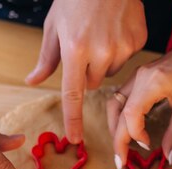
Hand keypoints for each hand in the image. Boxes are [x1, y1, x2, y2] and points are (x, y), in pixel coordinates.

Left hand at [25, 0, 146, 143]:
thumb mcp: (54, 25)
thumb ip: (46, 58)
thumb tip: (32, 81)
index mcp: (75, 49)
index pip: (73, 94)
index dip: (73, 119)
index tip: (74, 139)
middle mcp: (100, 52)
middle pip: (92, 83)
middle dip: (86, 72)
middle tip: (85, 46)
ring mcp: (123, 47)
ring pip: (110, 73)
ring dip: (104, 62)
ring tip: (101, 34)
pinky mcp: (138, 41)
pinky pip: (127, 59)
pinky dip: (120, 49)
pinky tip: (116, 29)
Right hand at [107, 46, 171, 168]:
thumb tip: (167, 157)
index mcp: (152, 83)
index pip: (131, 115)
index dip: (135, 135)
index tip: (147, 146)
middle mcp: (138, 79)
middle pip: (117, 113)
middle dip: (118, 140)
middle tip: (121, 162)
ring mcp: (134, 77)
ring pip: (113, 105)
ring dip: (114, 128)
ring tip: (121, 147)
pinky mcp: (135, 78)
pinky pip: (119, 99)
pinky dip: (118, 116)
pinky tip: (126, 129)